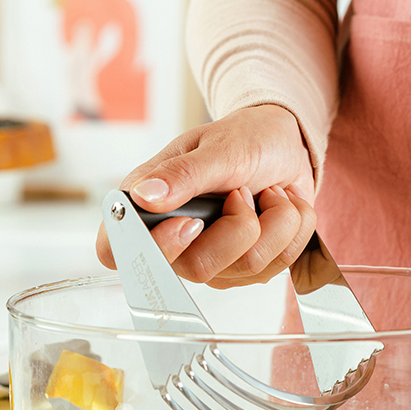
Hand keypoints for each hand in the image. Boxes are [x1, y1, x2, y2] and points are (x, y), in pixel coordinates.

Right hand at [96, 104, 316, 286]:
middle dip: (239, 225)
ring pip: (249, 267)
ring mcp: (216, 261)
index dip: (148, 249)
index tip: (187, 222)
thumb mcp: (216, 147)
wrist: (286, 147)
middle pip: (199, 269)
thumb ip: (182, 174)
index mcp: (151, 207)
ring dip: (275, 220)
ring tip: (270, 193)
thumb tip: (144, 197)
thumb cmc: (246, 139)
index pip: (117, 252)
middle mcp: (179, 242)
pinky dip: (293, 228)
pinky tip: (283, 207)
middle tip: (243, 191)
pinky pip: (279, 265)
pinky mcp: (250, 268)